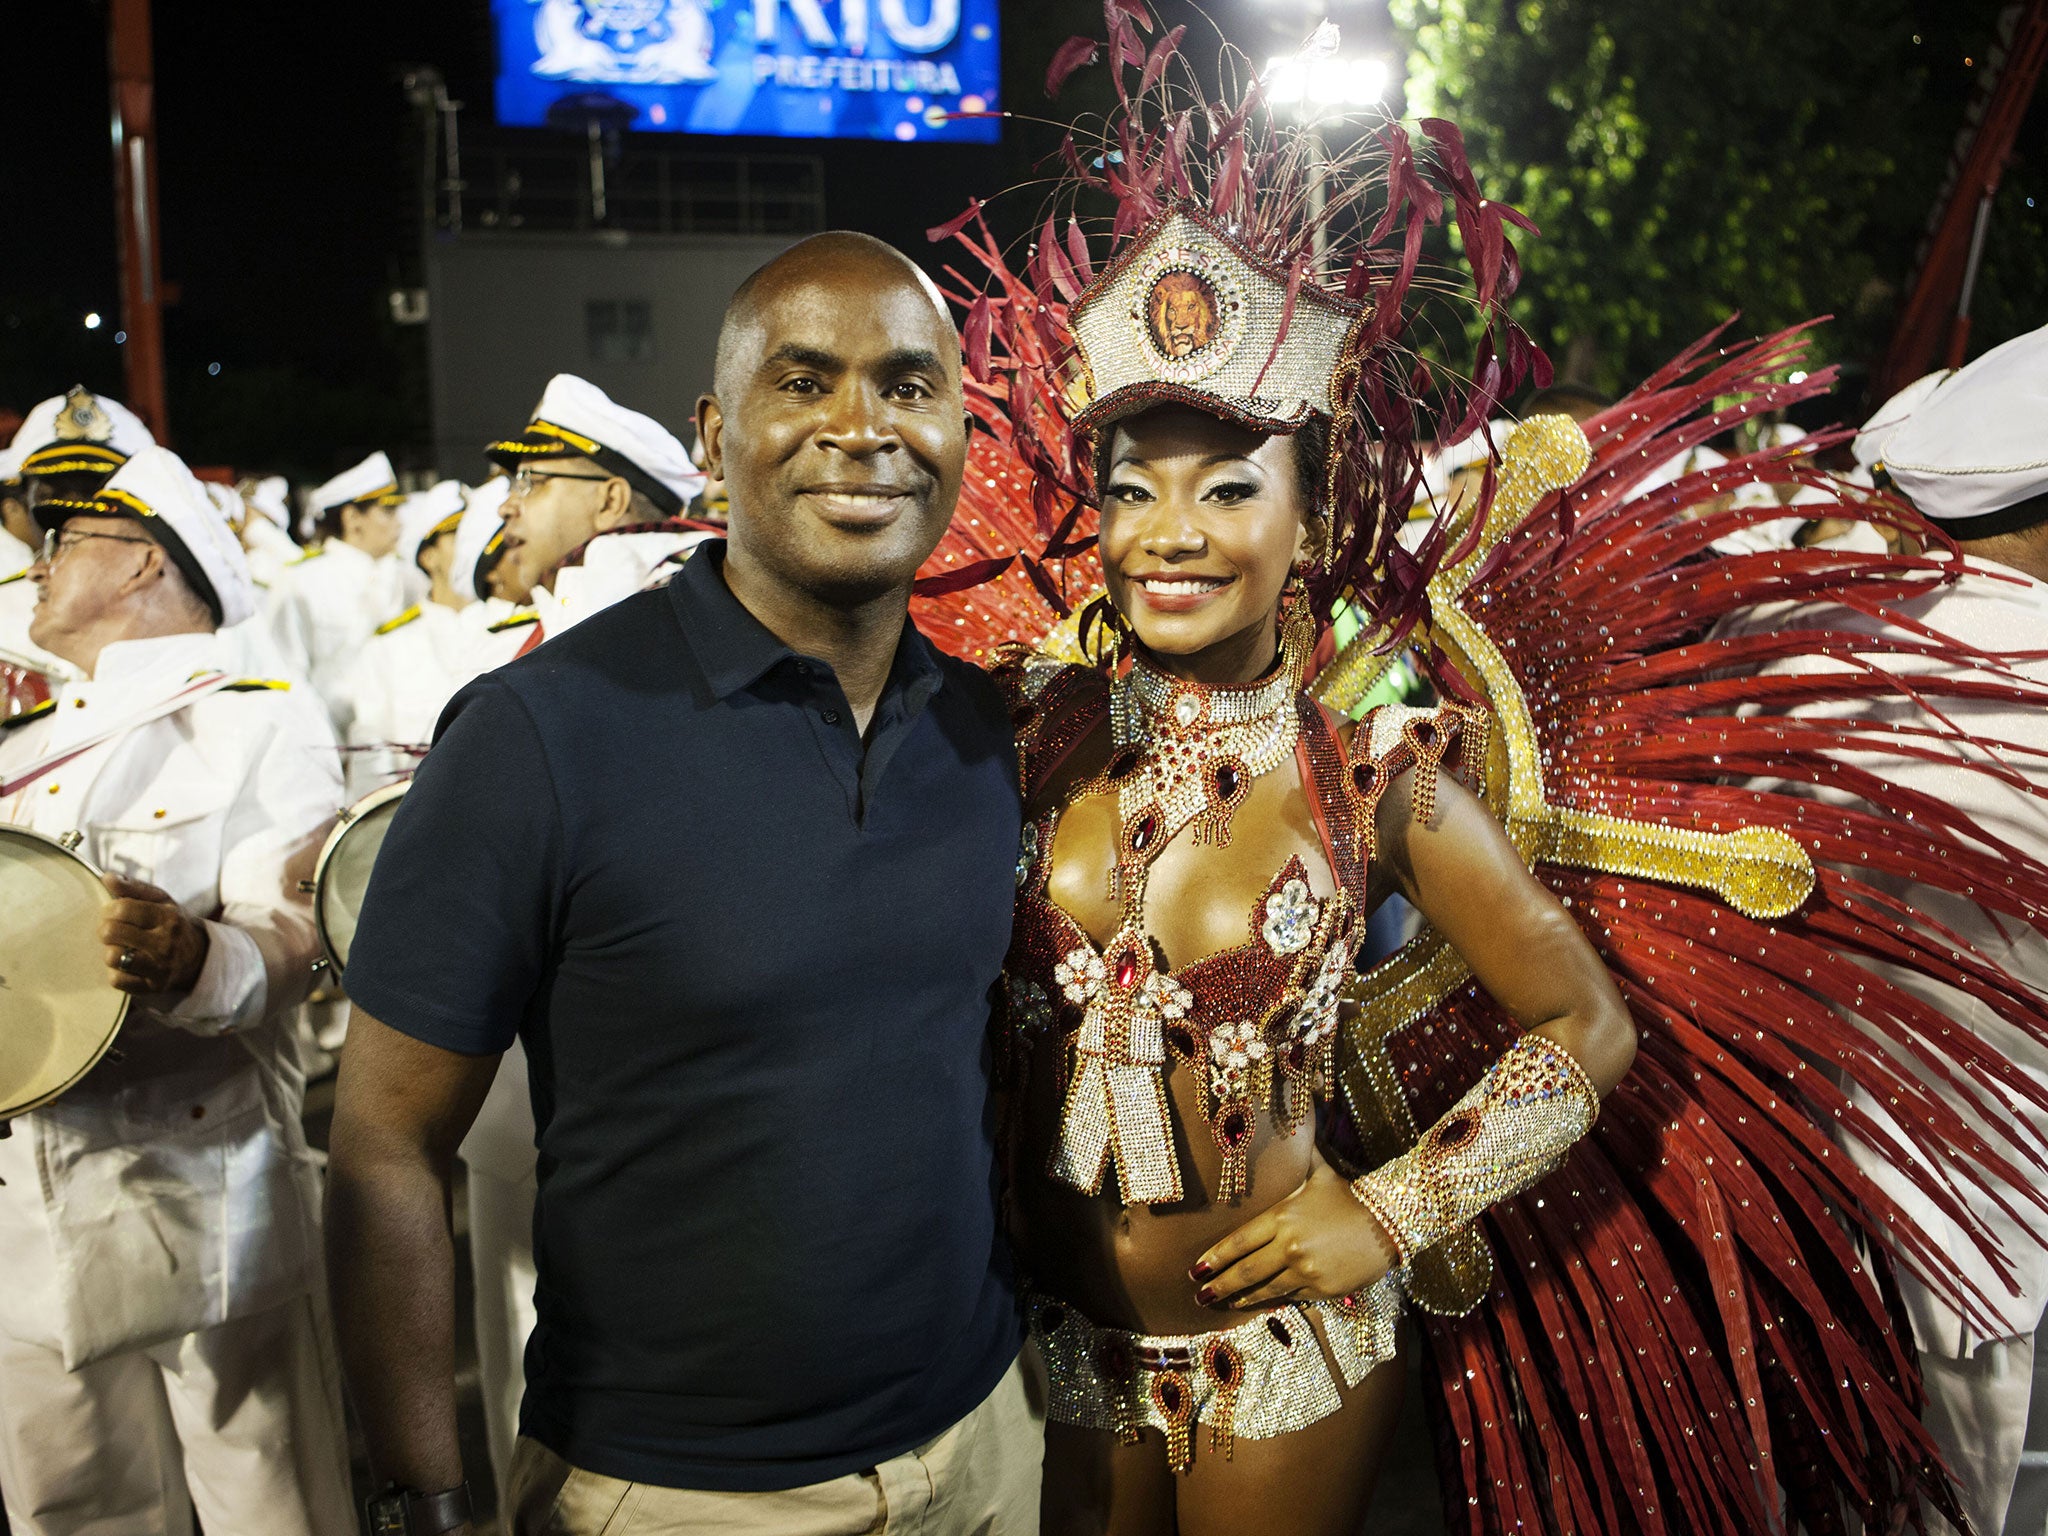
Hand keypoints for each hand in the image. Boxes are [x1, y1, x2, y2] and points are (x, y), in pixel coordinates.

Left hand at [99, 874, 208, 995]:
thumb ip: (134, 888)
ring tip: (119, 948)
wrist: (199, 958)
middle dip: (105, 930)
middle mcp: (165, 942)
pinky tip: (125, 966)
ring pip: (113, 957)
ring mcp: (159, 967)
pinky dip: (116, 973)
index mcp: (167, 917)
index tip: (112, 913)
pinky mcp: (152, 986)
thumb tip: (106, 877)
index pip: (122, 908)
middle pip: (112, 932)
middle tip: (112, 931)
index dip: (109, 909)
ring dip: (110, 952)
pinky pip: (117, 980)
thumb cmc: (172, 925)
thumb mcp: (161, 902)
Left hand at [1189, 1146, 1398, 1308]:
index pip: (1239, 1241)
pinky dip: (1272, 1300)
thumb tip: (1293, 1125)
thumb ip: (1301, 1157)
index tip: (1197, 1267)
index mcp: (1282, 1216)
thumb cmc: (1351, 1196)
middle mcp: (1289, 1245)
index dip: (1215, 1257)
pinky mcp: (1322, 1289)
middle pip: (1245, 1270)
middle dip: (1218, 1283)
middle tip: (1199, 1294)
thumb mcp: (1321, 1173)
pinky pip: (1290, 1297)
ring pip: (1264, 1288)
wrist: (1389, 1223)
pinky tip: (1258, 1303)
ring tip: (1220, 1303)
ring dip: (1240, 1298)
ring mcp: (1305, 1270)